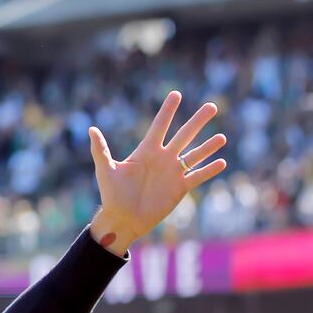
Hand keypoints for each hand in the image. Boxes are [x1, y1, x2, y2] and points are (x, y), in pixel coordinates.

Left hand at [87, 90, 227, 255]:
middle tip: (212, 106)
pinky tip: (222, 162)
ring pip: (195, 155)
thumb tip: (90, 129)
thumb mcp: (106, 170)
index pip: (160, 126)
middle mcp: (163, 158)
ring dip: (208, 146)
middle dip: (197, 121)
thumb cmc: (111, 194)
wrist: (123, 218)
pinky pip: (197, 176)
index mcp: (146, 151)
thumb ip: (100, 150)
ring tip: (222, 137)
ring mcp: (173, 172)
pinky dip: (209, 170)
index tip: (176, 94)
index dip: (168, 111)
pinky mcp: (180, 188)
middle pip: (184, 135)